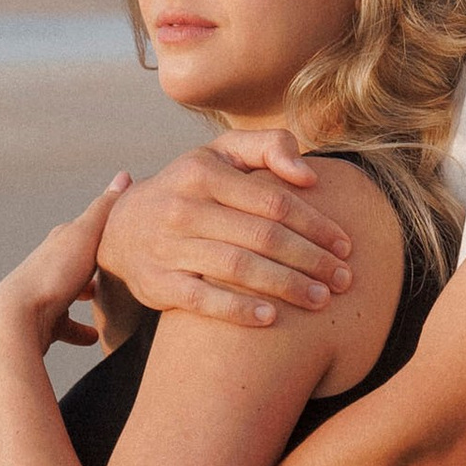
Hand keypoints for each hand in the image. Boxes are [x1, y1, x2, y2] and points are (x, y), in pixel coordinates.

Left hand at [0, 174, 129, 357]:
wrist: (15, 318)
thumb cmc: (53, 275)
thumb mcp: (85, 236)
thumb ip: (105, 209)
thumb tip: (124, 175)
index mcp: (60, 243)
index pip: (85, 229)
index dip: (104, 228)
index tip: (124, 230)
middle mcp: (49, 266)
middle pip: (76, 260)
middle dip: (93, 261)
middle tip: (117, 266)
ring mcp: (45, 295)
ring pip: (70, 292)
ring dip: (86, 294)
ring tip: (106, 303)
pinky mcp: (43, 323)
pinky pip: (65, 326)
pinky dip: (79, 331)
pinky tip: (94, 339)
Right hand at [97, 130, 354, 325]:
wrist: (120, 230)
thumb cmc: (188, 189)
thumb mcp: (219, 155)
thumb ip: (267, 147)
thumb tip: (309, 175)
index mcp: (203, 172)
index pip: (273, 200)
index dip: (315, 224)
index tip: (345, 245)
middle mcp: (183, 208)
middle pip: (262, 237)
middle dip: (311, 260)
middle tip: (344, 280)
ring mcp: (168, 247)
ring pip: (238, 269)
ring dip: (286, 286)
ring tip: (321, 300)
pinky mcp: (158, 283)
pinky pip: (203, 300)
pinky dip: (239, 310)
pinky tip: (272, 318)